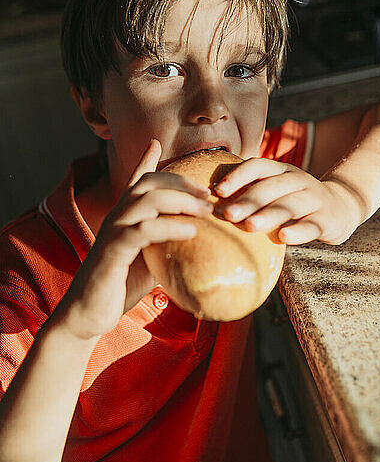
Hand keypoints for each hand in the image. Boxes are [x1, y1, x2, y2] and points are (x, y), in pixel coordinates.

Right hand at [54, 140, 213, 339]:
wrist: (88, 314)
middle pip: (149, 183)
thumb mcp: (150, 258)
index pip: (137, 180)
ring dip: (181, 201)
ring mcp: (114, 231)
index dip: (147, 160)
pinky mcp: (113, 250)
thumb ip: (167, 243)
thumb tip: (198, 241)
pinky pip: (143, 230)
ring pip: (147, 200)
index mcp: (125, 215)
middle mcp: (117, 216)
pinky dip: (170, 227)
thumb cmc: (121, 285)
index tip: (162, 147)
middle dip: (181, 182)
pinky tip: (192, 232)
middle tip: (208, 192)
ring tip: (206, 209)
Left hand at [212, 158, 361, 245]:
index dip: (238, 176)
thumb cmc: (294, 201)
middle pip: (271, 187)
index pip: (258, 167)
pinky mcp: (327, 220)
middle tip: (227, 214)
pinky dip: (298, 231)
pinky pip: (312, 225)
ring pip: (290, 205)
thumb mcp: (275, 191)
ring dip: (269, 214)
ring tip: (249, 226)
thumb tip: (208, 205)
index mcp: (281, 170)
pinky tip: (283, 237)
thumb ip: (250, 193)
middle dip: (248, 200)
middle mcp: (298, 180)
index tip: (218, 191)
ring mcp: (314, 198)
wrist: (341, 206)